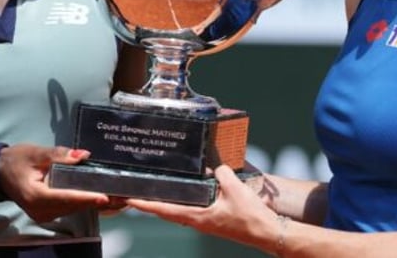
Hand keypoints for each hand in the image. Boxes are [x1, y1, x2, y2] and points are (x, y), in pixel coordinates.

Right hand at [0, 144, 109, 222]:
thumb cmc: (16, 160)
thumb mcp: (35, 152)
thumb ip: (58, 154)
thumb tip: (83, 155)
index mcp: (36, 196)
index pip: (65, 197)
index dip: (86, 197)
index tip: (104, 197)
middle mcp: (41, 210)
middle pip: (74, 206)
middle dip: (98, 201)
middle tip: (123, 195)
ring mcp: (45, 214)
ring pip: (75, 209)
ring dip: (96, 203)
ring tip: (120, 197)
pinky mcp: (49, 212)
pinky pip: (71, 208)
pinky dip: (87, 203)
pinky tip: (105, 199)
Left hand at [127, 165, 279, 250]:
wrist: (267, 232)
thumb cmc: (250, 216)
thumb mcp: (234, 188)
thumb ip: (221, 172)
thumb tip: (214, 165)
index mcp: (197, 217)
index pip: (164, 210)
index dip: (145, 205)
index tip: (129, 200)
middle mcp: (197, 222)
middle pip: (167, 212)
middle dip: (151, 203)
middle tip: (137, 194)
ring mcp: (205, 222)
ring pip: (179, 212)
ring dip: (166, 203)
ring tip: (155, 191)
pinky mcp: (213, 220)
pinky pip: (193, 210)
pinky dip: (184, 202)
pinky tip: (186, 193)